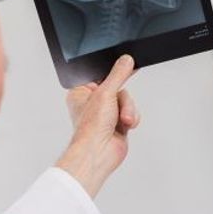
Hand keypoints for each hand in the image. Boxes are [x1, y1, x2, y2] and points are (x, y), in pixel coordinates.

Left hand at [55, 55, 140, 196]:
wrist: (99, 152)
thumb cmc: (91, 128)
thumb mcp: (106, 93)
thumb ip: (118, 75)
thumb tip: (126, 61)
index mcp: (81, 93)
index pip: (100, 75)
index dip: (113, 73)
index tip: (126, 66)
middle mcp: (92, 103)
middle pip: (117, 88)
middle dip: (122, 99)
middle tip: (118, 104)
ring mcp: (105, 114)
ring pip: (126, 100)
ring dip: (128, 109)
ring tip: (122, 119)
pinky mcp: (117, 124)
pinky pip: (131, 112)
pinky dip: (131, 118)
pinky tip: (125, 125)